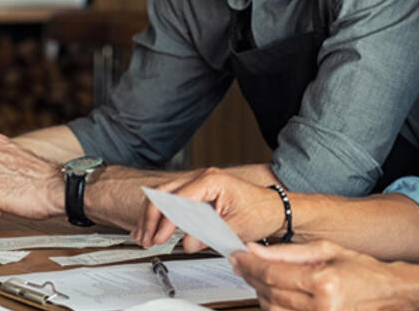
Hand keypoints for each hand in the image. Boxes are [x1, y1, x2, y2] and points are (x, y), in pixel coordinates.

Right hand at [135, 167, 283, 251]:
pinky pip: (172, 199)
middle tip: (146, 238)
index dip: (166, 221)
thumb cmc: (261, 211)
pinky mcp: (198, 192)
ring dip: (152, 216)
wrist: (274, 208)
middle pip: (164, 193)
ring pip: (164, 195)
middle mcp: (203, 177)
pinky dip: (160, 213)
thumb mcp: (236, 226)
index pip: (178, 199)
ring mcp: (199, 183)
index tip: (160, 239)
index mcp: (211, 180)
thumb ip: (210, 234)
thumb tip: (187, 242)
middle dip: (151, 217)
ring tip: (144, 236)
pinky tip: (151, 227)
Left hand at [231, 240, 418, 310]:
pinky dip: (275, 307)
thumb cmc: (362, 270)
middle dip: (252, 278)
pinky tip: (274, 295)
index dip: (249, 266)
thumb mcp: (325, 249)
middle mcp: (322, 308)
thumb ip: (287, 252)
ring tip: (262, 278)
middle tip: (243, 264)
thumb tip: (255, 250)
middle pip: (269, 295)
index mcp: (324, 283)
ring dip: (262, 294)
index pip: (273, 275)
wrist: (389, 293)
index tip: (237, 257)